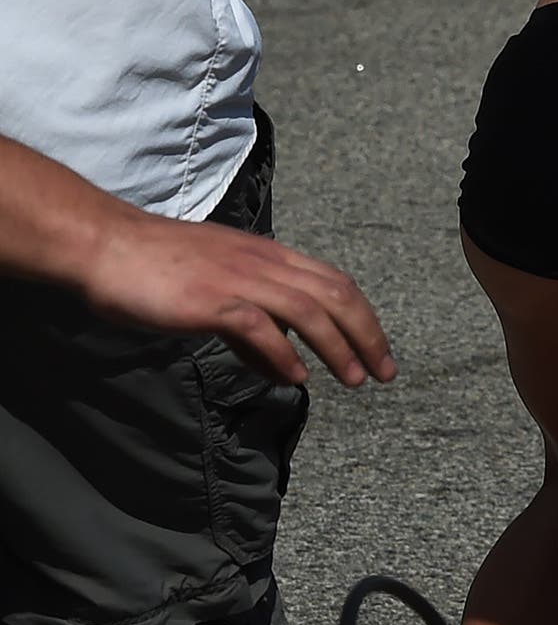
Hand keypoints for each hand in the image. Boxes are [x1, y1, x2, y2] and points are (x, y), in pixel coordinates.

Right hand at [80, 209, 395, 389]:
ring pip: (308, 310)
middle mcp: (262, 261)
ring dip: (339, 347)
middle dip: (368, 334)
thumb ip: (252, 329)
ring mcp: (237, 278)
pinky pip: (259, 326)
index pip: (333, 281)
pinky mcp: (210, 299)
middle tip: (386, 372)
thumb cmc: (154, 268)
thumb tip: (283, 368)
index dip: (363, 317)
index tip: (379, 350)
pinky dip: (283, 353)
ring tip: (356, 379)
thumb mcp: (215, 292)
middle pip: (335, 294)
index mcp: (267, 254)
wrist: (104, 246)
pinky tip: (295, 377)